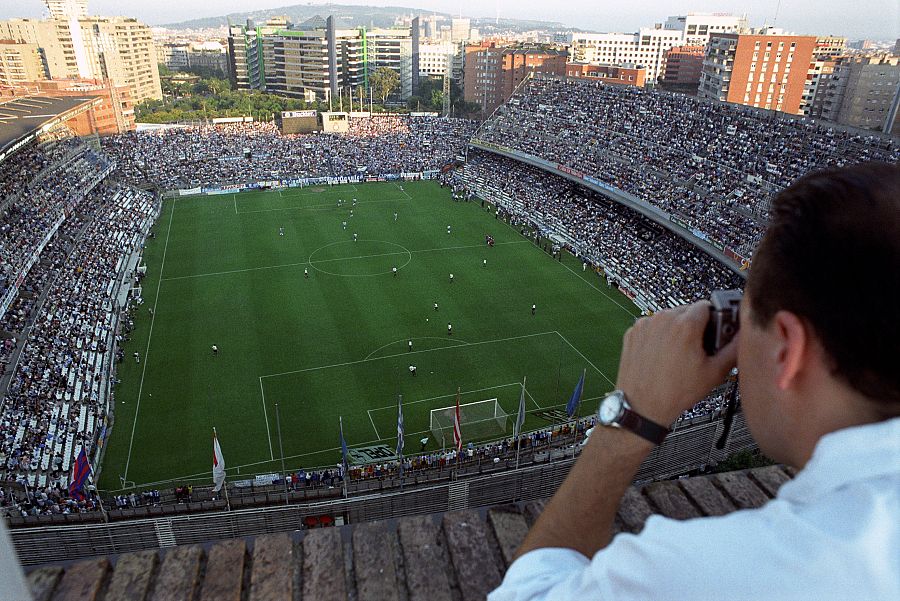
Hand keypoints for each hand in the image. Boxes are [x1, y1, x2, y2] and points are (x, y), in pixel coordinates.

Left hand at [615, 301, 737, 425]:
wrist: (642, 406)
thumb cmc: (674, 393)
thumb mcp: (714, 373)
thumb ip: (734, 349)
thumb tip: (743, 336)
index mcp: (685, 325)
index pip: (707, 305)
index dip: (715, 317)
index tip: (716, 329)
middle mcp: (663, 320)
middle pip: (687, 311)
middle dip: (696, 325)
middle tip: (699, 347)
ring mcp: (645, 325)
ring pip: (668, 318)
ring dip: (676, 329)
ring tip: (679, 354)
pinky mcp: (633, 333)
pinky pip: (652, 326)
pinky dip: (659, 336)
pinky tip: (663, 355)